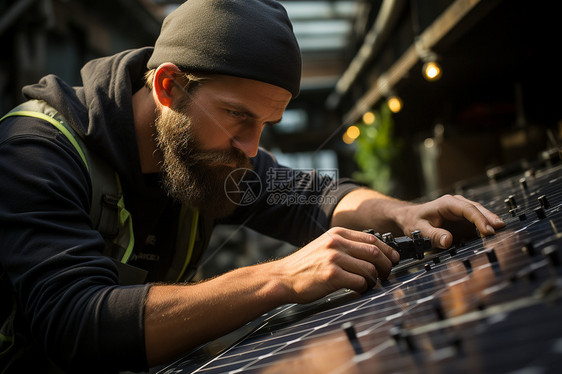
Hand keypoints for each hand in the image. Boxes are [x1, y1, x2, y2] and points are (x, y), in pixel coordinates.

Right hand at [272, 227, 399, 303]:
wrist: (283, 277)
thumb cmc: (305, 265)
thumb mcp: (325, 246)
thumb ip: (345, 245)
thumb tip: (373, 253)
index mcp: (338, 233)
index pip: (372, 238)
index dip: (387, 250)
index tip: (394, 258)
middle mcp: (337, 243)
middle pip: (375, 252)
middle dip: (387, 265)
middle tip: (387, 275)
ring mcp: (334, 258)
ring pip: (370, 268)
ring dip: (376, 279)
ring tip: (371, 285)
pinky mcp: (332, 275)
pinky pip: (360, 282)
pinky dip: (364, 288)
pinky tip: (358, 290)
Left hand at [395, 194, 504, 248]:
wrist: (411, 219)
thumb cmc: (414, 222)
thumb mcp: (419, 230)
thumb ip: (433, 235)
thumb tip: (448, 241)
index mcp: (447, 203)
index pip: (468, 209)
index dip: (480, 219)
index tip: (489, 230)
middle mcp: (457, 204)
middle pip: (478, 210)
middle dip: (491, 219)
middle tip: (502, 230)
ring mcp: (463, 212)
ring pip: (481, 215)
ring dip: (491, 224)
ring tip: (504, 234)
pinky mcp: (464, 221)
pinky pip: (478, 224)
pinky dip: (486, 230)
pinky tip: (494, 238)